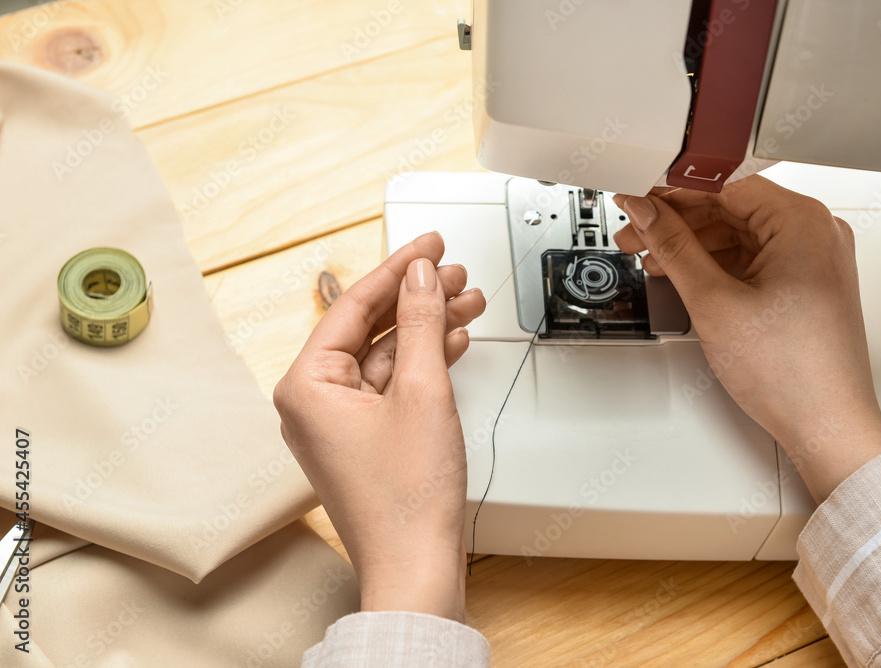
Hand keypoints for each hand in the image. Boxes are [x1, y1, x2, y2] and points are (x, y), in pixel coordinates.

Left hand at [273, 231, 485, 621]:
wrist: (416, 567)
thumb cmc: (406, 498)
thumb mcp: (423, 391)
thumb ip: (421, 323)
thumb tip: (420, 275)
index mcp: (307, 384)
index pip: (354, 305)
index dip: (398, 267)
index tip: (429, 243)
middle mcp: (313, 401)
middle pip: (369, 327)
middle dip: (417, 298)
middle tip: (454, 271)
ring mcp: (338, 422)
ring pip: (384, 355)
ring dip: (426, 328)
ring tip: (466, 301)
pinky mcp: (364, 439)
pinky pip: (391, 385)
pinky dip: (423, 363)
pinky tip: (453, 342)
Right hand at [613, 177, 880, 502]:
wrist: (826, 426)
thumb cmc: (793, 374)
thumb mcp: (715, 302)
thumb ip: (674, 247)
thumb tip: (646, 212)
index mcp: (803, 222)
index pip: (724, 184)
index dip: (672, 190)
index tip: (638, 196)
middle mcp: (815, 233)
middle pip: (730, 207)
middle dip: (677, 220)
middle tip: (635, 232)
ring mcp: (812, 259)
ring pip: (738, 234)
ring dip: (692, 244)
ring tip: (651, 257)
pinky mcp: (805, 283)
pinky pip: (752, 258)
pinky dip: (716, 264)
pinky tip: (684, 274)